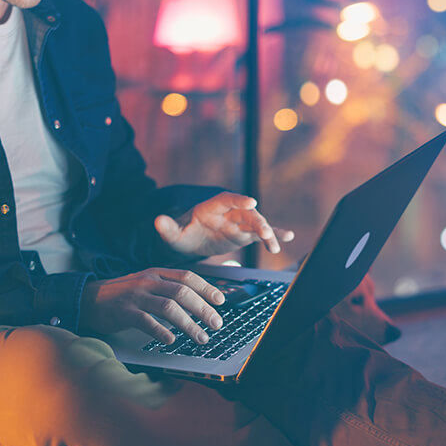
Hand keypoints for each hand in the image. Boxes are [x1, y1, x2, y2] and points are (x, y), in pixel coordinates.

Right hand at [80, 268, 224, 344]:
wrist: (88, 298)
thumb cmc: (123, 295)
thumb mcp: (147, 284)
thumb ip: (168, 288)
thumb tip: (197, 301)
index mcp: (156, 273)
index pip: (187, 277)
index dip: (206, 288)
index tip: (221, 301)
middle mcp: (148, 281)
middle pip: (182, 292)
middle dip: (203, 308)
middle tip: (216, 323)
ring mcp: (136, 296)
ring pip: (168, 307)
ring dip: (189, 323)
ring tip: (201, 337)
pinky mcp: (124, 312)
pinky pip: (146, 322)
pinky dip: (161, 331)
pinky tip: (172, 340)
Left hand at [154, 192, 294, 257]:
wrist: (189, 242)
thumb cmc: (180, 234)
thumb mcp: (171, 233)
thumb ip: (167, 227)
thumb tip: (157, 221)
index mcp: (212, 206)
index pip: (227, 199)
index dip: (239, 200)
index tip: (251, 202)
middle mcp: (229, 212)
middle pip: (246, 214)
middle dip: (257, 222)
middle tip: (264, 234)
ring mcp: (238, 224)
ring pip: (256, 225)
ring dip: (267, 234)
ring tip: (275, 246)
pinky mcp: (244, 235)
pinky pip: (261, 235)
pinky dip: (275, 235)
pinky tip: (288, 237)